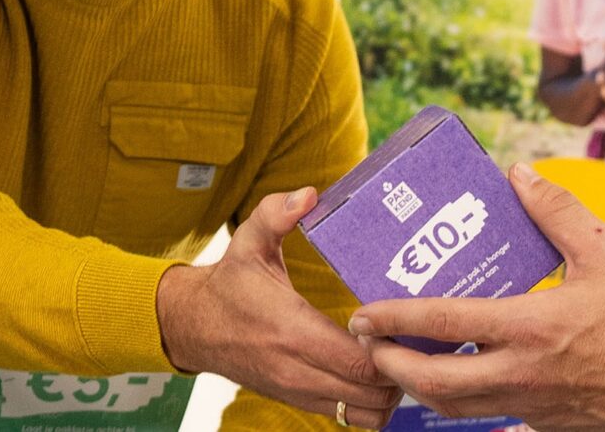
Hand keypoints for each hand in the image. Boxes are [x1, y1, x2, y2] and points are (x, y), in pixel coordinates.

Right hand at [157, 189, 400, 427]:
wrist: (194, 327)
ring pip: (365, 413)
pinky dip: (372, 402)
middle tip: (410, 335)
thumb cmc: (230, 283)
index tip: (399, 321)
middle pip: (370, 391)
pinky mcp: (300, 401)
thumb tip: (309, 195)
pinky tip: (377, 369)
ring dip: (389, 389)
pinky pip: (349, 417)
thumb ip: (276, 212)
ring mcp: (299, 392)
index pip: (358, 361)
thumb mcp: (249, 239)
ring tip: (397, 353)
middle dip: (400, 368)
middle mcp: (297, 371)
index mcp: (291, 332)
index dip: (389, 347)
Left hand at [350, 164, 604, 431]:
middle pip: (434, 384)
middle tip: (368, 344)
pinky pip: (490, 416)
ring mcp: (531, 405)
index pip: (445, 325)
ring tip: (400, 361)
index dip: (396, 319)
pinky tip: (457, 380)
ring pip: (456, 408)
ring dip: (419, 387)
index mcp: (530, 328)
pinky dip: (461, 402)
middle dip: (390, 366)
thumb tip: (517, 174)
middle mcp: (521, 373)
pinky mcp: (545, 422)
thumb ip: (557, 209)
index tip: (362, 312)